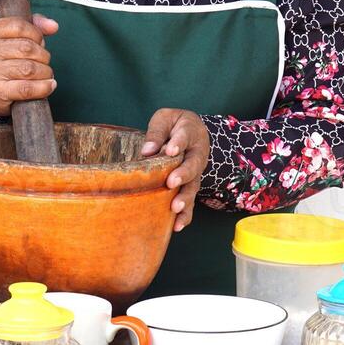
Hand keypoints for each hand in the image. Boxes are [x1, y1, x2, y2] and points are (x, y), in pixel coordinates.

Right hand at [0, 13, 58, 122]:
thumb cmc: (5, 62)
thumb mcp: (15, 38)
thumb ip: (35, 26)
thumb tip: (53, 26)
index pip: (19, 26)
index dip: (36, 34)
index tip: (39, 43)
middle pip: (26, 48)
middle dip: (43, 56)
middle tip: (43, 62)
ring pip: (29, 69)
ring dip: (45, 72)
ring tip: (45, 75)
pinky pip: (27, 88)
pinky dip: (43, 87)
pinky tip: (48, 85)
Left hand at [140, 108, 209, 231]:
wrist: (193, 131)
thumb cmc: (174, 124)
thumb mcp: (165, 118)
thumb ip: (157, 132)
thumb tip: (146, 151)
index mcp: (190, 132)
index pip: (184, 137)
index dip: (178, 143)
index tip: (170, 150)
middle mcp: (196, 154)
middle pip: (192, 165)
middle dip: (183, 175)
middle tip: (171, 182)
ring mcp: (195, 172)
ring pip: (193, 186)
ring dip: (185, 198)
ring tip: (175, 208)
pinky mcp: (190, 185)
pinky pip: (190, 201)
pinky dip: (185, 214)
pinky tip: (177, 226)